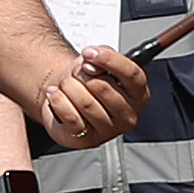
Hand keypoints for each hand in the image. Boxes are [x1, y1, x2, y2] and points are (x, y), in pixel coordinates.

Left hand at [31, 44, 145, 150]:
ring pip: (85, 102)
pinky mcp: (87, 140)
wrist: (70, 96)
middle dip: (81, 74)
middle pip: (102, 87)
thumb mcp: (100, 62)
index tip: (89, 52)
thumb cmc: (89, 81)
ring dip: (68, 87)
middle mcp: (128, 114)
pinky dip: (58, 101)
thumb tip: (92, 62)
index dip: (108, 60)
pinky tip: (56, 94)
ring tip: (66, 85)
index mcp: (138, 93)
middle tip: (75, 73)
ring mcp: (109, 130)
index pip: (131, 74)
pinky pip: (71, 117)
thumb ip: (102, 56)